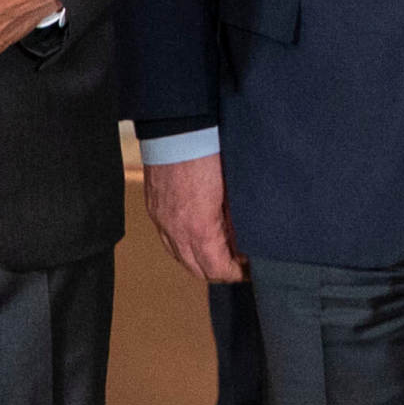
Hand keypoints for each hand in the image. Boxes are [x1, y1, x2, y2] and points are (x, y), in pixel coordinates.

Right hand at [143, 154, 243, 282]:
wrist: (179, 130)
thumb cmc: (211, 154)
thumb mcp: (233, 191)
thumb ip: (236, 220)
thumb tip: (242, 240)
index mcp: (198, 227)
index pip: (216, 267)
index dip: (235, 274)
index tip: (249, 271)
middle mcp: (175, 230)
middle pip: (196, 269)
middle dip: (219, 273)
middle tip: (239, 267)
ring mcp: (161, 220)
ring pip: (180, 257)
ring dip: (200, 262)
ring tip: (221, 255)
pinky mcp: (155, 210)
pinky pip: (168, 241)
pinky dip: (184, 248)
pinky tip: (198, 241)